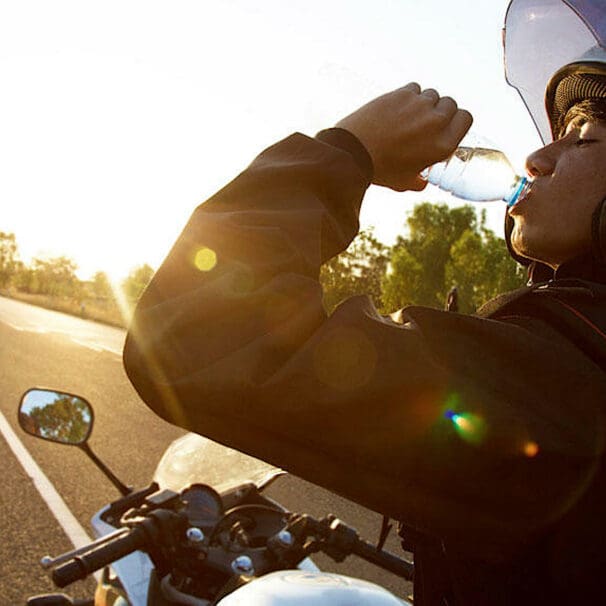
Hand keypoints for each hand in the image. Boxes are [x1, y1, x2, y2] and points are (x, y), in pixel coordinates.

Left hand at [336, 83, 472, 190]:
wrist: (354, 152)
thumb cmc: (380, 170)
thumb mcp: (404, 182)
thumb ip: (419, 181)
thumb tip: (422, 182)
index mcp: (443, 144)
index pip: (466, 118)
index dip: (458, 120)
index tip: (448, 125)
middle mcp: (436, 122)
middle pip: (451, 104)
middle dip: (441, 111)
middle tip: (426, 122)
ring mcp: (420, 105)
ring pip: (432, 95)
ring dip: (424, 103)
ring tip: (409, 116)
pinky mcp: (402, 94)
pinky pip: (415, 89)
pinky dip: (409, 96)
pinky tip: (398, 108)